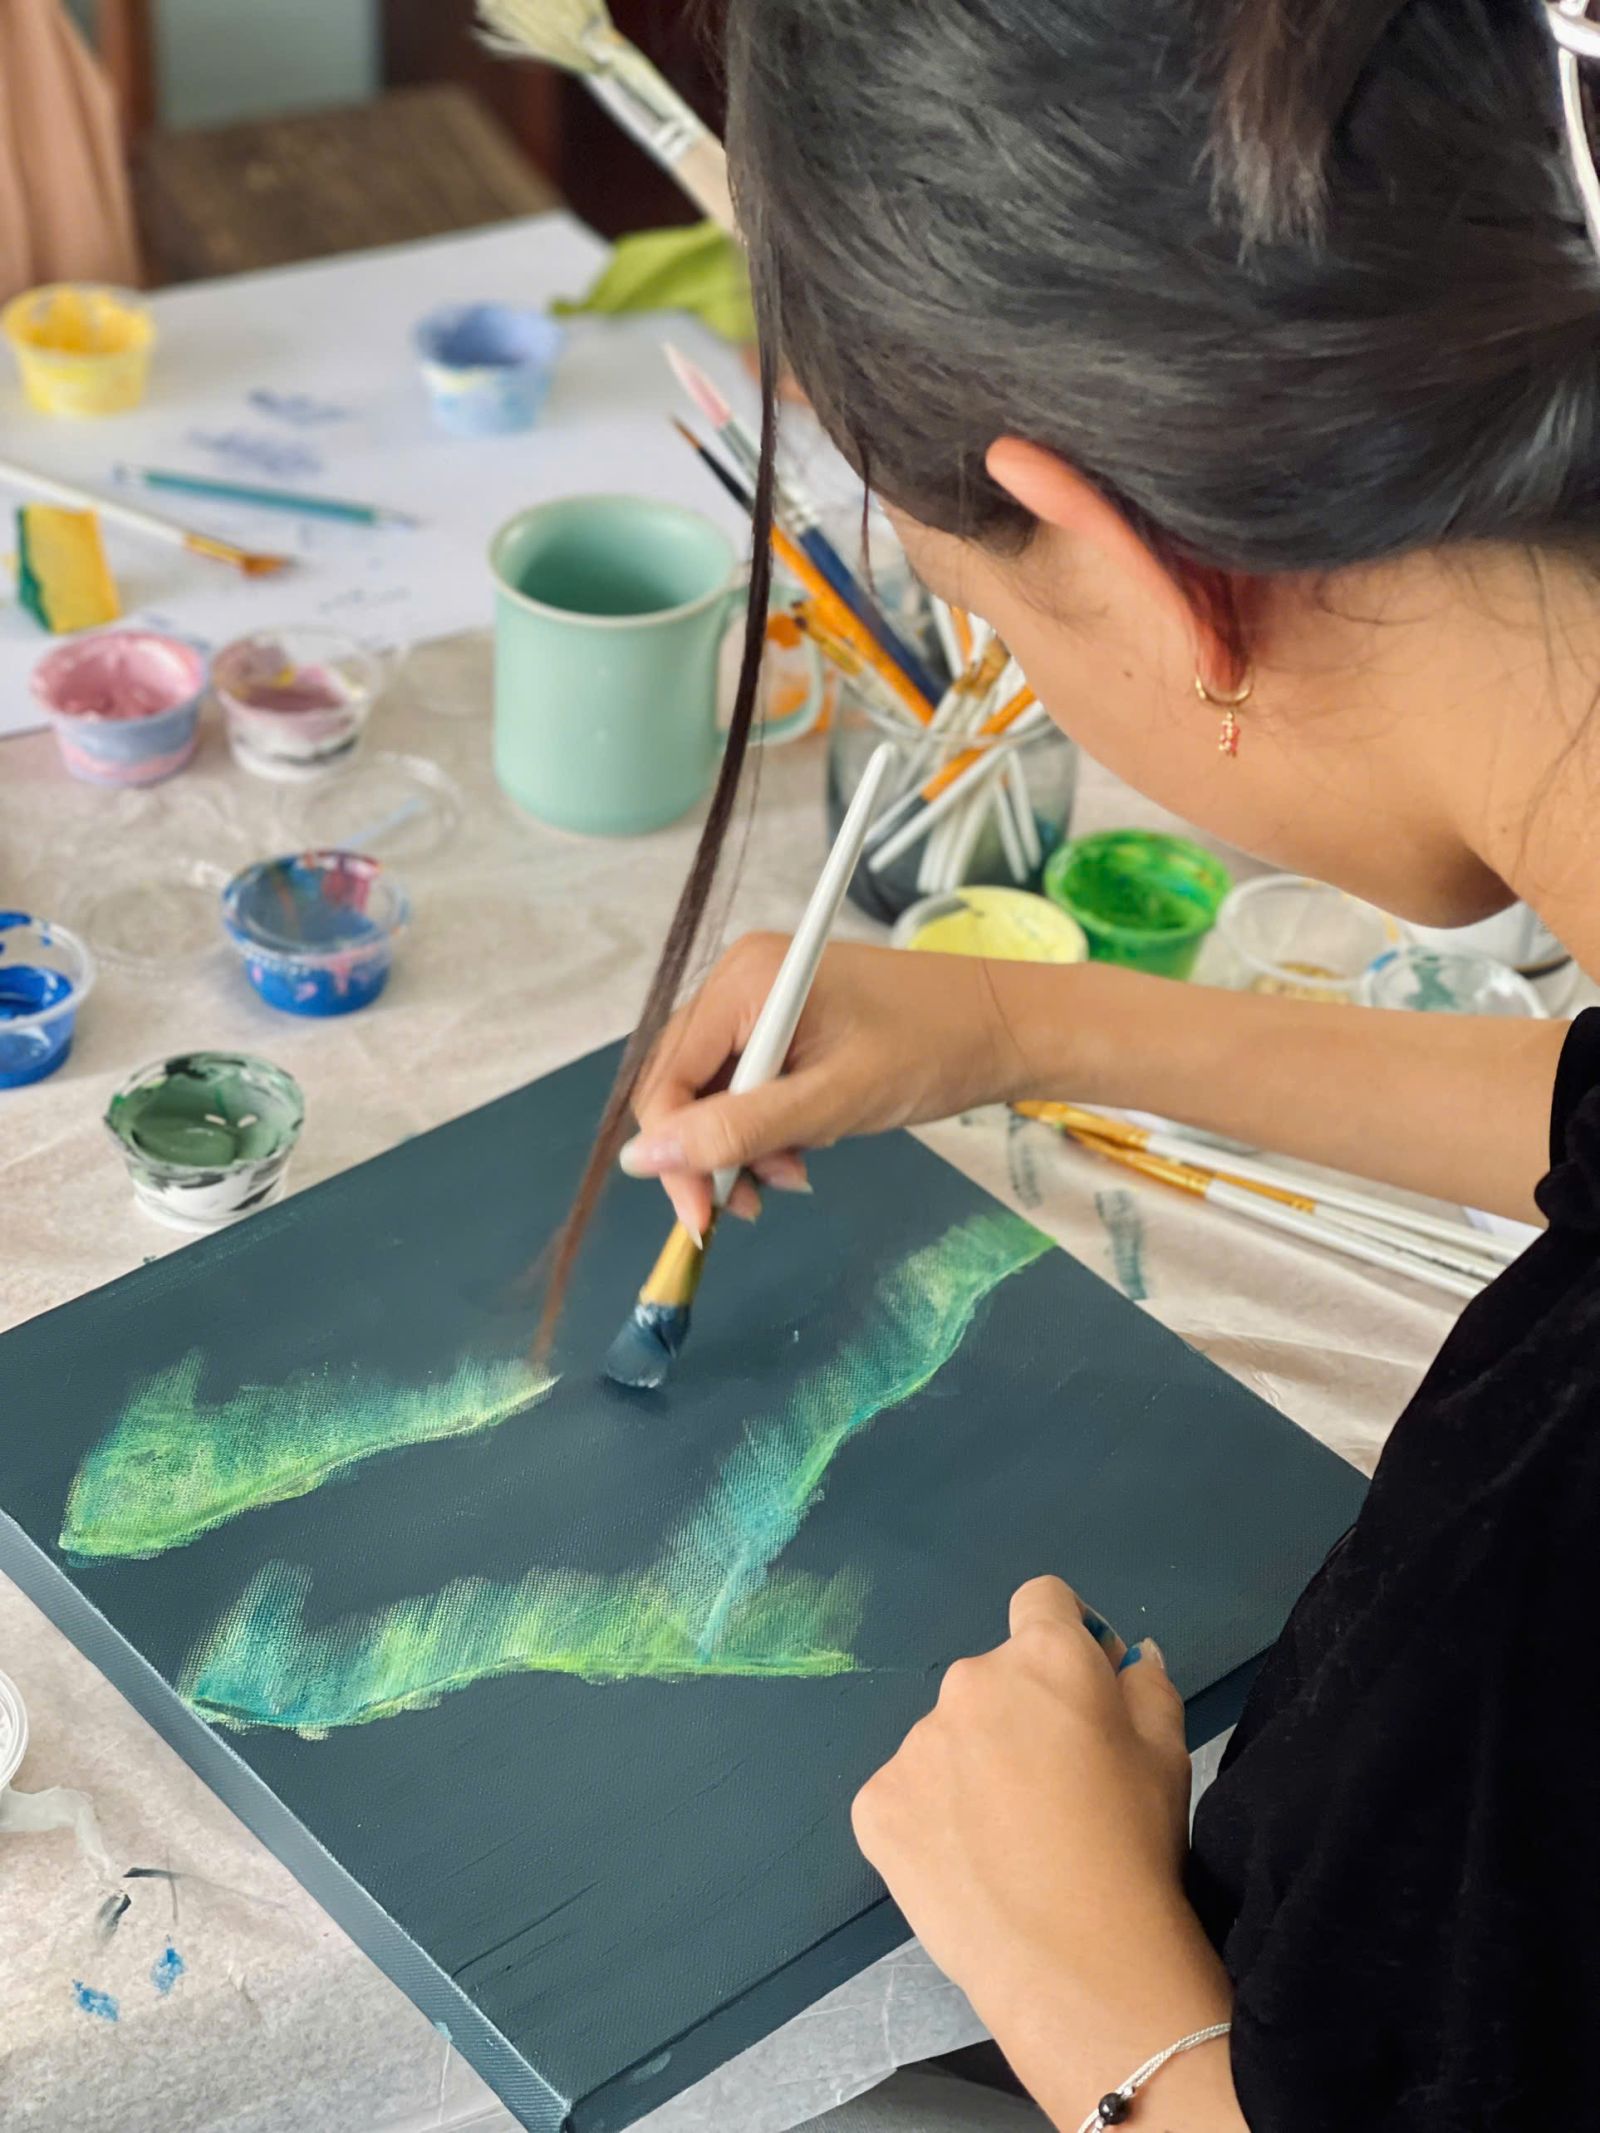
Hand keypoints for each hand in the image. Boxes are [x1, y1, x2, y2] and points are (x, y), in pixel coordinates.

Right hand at [620, 935, 1044, 1236]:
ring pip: (716, 1091)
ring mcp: (763, 997)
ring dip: (743, 1146)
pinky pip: (750, 1082)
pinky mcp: (786, 1019)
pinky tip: (806, 1144)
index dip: (674, 1151)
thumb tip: (641, 1159)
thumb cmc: (932, 1052)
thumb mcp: (832, 1102)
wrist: (1007, 1026)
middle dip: (714, 1152)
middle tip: (756, 1202)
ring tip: (796, 1172)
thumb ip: (737, 1131)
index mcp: (746, 978)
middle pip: (685, 1084)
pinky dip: (768, 1126)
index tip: (703, 1216)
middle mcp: (741, 978)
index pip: (668, 1076)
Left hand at [853, 1578, 1237, 2123]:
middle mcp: (969, 1681)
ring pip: (945, 1740)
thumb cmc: (1137, 1849)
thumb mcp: (1169, 1753)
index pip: (1043, 1599)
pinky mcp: (876, 1805)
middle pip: (991, 1679)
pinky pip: (905, 1795)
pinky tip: (965, 1869)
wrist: (1079, 1964)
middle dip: (1016, 1716)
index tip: (1077, 1688)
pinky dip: (929, 1821)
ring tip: (1008, 1846)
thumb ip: (1146, 1685)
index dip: (1065, 1634)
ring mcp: (914, 1744)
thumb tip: (1126, 1657)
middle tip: (1050, 1792)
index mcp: (1045, 1657)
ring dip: (970, 1770)